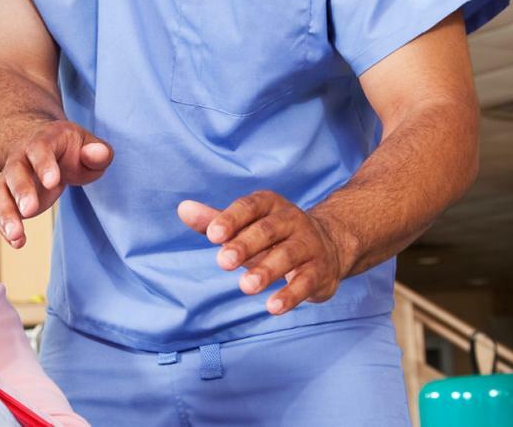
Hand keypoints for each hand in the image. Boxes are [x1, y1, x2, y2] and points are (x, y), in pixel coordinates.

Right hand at [0, 120, 111, 248]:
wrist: (40, 146)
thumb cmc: (69, 149)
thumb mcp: (89, 145)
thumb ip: (99, 151)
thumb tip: (98, 154)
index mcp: (44, 141)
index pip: (40, 149)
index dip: (45, 165)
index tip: (53, 182)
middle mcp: (21, 157)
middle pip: (15, 172)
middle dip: (21, 191)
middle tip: (30, 210)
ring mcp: (11, 178)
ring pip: (0, 192)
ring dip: (6, 213)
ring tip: (16, 234)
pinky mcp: (8, 197)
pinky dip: (5, 226)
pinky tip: (17, 242)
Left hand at [178, 191, 349, 315]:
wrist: (329, 245)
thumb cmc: (273, 236)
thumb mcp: (246, 225)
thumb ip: (215, 219)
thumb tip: (183, 209)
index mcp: (270, 205)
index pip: (250, 207)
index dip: (231, 219)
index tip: (212, 235)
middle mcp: (292, 220)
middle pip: (268, 230)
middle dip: (245, 245)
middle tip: (222, 262)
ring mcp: (309, 244)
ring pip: (288, 255)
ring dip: (266, 270)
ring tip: (245, 286)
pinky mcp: (320, 271)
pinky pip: (306, 282)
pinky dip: (290, 294)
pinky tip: (272, 307)